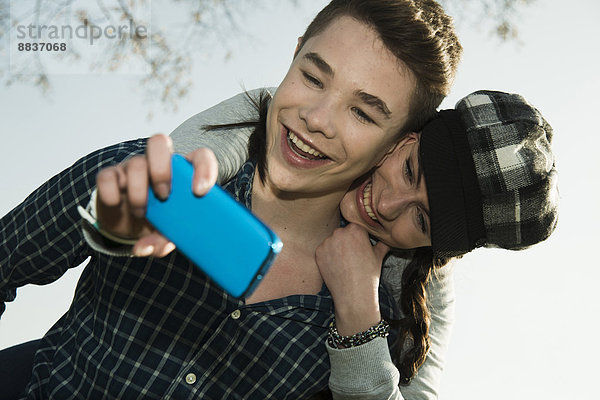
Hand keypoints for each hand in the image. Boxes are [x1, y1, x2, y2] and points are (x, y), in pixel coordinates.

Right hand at [95, 134, 218, 256]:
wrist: (132, 226)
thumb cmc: (162, 223)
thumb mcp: (169, 233)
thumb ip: (164, 240)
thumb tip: (145, 248)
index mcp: (182, 171)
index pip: (200, 156)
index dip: (204, 169)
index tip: (200, 191)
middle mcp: (158, 163)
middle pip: (159, 142)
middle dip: (162, 169)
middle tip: (164, 196)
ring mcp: (133, 167)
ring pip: (135, 163)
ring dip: (138, 191)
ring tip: (141, 212)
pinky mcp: (112, 177)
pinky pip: (107, 176)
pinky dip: (110, 191)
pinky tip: (116, 203)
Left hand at [315, 223, 389, 335]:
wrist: (353, 295)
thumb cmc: (368, 276)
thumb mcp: (378, 257)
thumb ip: (382, 244)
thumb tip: (386, 240)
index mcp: (356, 229)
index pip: (356, 227)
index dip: (359, 237)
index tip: (360, 246)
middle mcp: (340, 232)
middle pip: (343, 232)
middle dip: (346, 241)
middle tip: (352, 256)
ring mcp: (327, 242)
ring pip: (332, 241)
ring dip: (336, 248)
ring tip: (344, 262)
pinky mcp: (318, 253)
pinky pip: (323, 250)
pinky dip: (327, 256)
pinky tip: (336, 266)